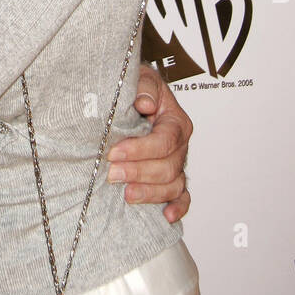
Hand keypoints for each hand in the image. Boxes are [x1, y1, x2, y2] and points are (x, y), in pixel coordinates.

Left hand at [106, 64, 191, 222]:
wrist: (133, 97)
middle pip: (168, 166)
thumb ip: (145, 87)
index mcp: (175, 120)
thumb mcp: (140, 78)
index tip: (114, 152)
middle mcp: (179, 145)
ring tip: (127, 195)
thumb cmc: (137, 88)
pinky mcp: (171, 179)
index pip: (164, 141)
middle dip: (139, 172)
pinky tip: (166, 216)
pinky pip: (182, 197)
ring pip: (173, 185)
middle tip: (112, 173)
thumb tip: (146, 104)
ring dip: (151, 193)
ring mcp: (176, 163)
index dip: (140, 150)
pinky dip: (178, 207)